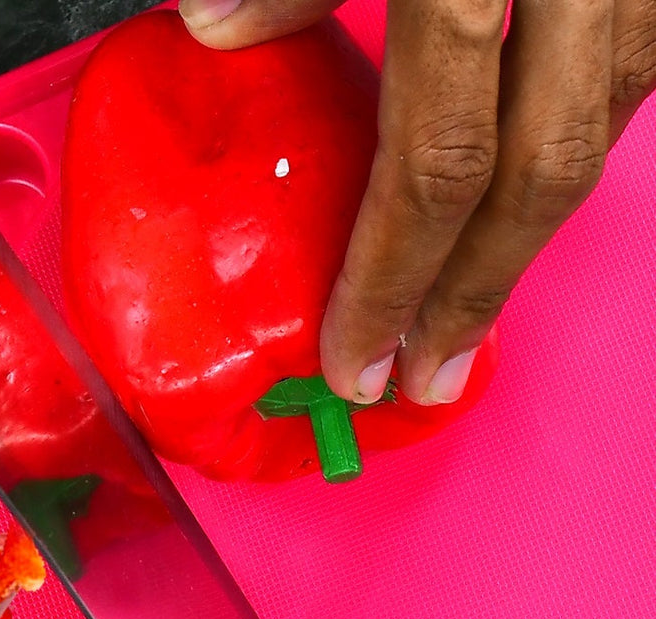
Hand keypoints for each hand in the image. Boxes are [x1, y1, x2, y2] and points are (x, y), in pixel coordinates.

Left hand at [180, 0, 655, 404]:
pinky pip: (639, 64)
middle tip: (424, 377)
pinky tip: (529, 185)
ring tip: (469, 306)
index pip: (435, 158)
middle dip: (478, 292)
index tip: (354, 363)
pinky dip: (583, 132)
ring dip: (534, 226)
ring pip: (608, 125)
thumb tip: (212, 28)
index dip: (392, 276)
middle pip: (540, 170)